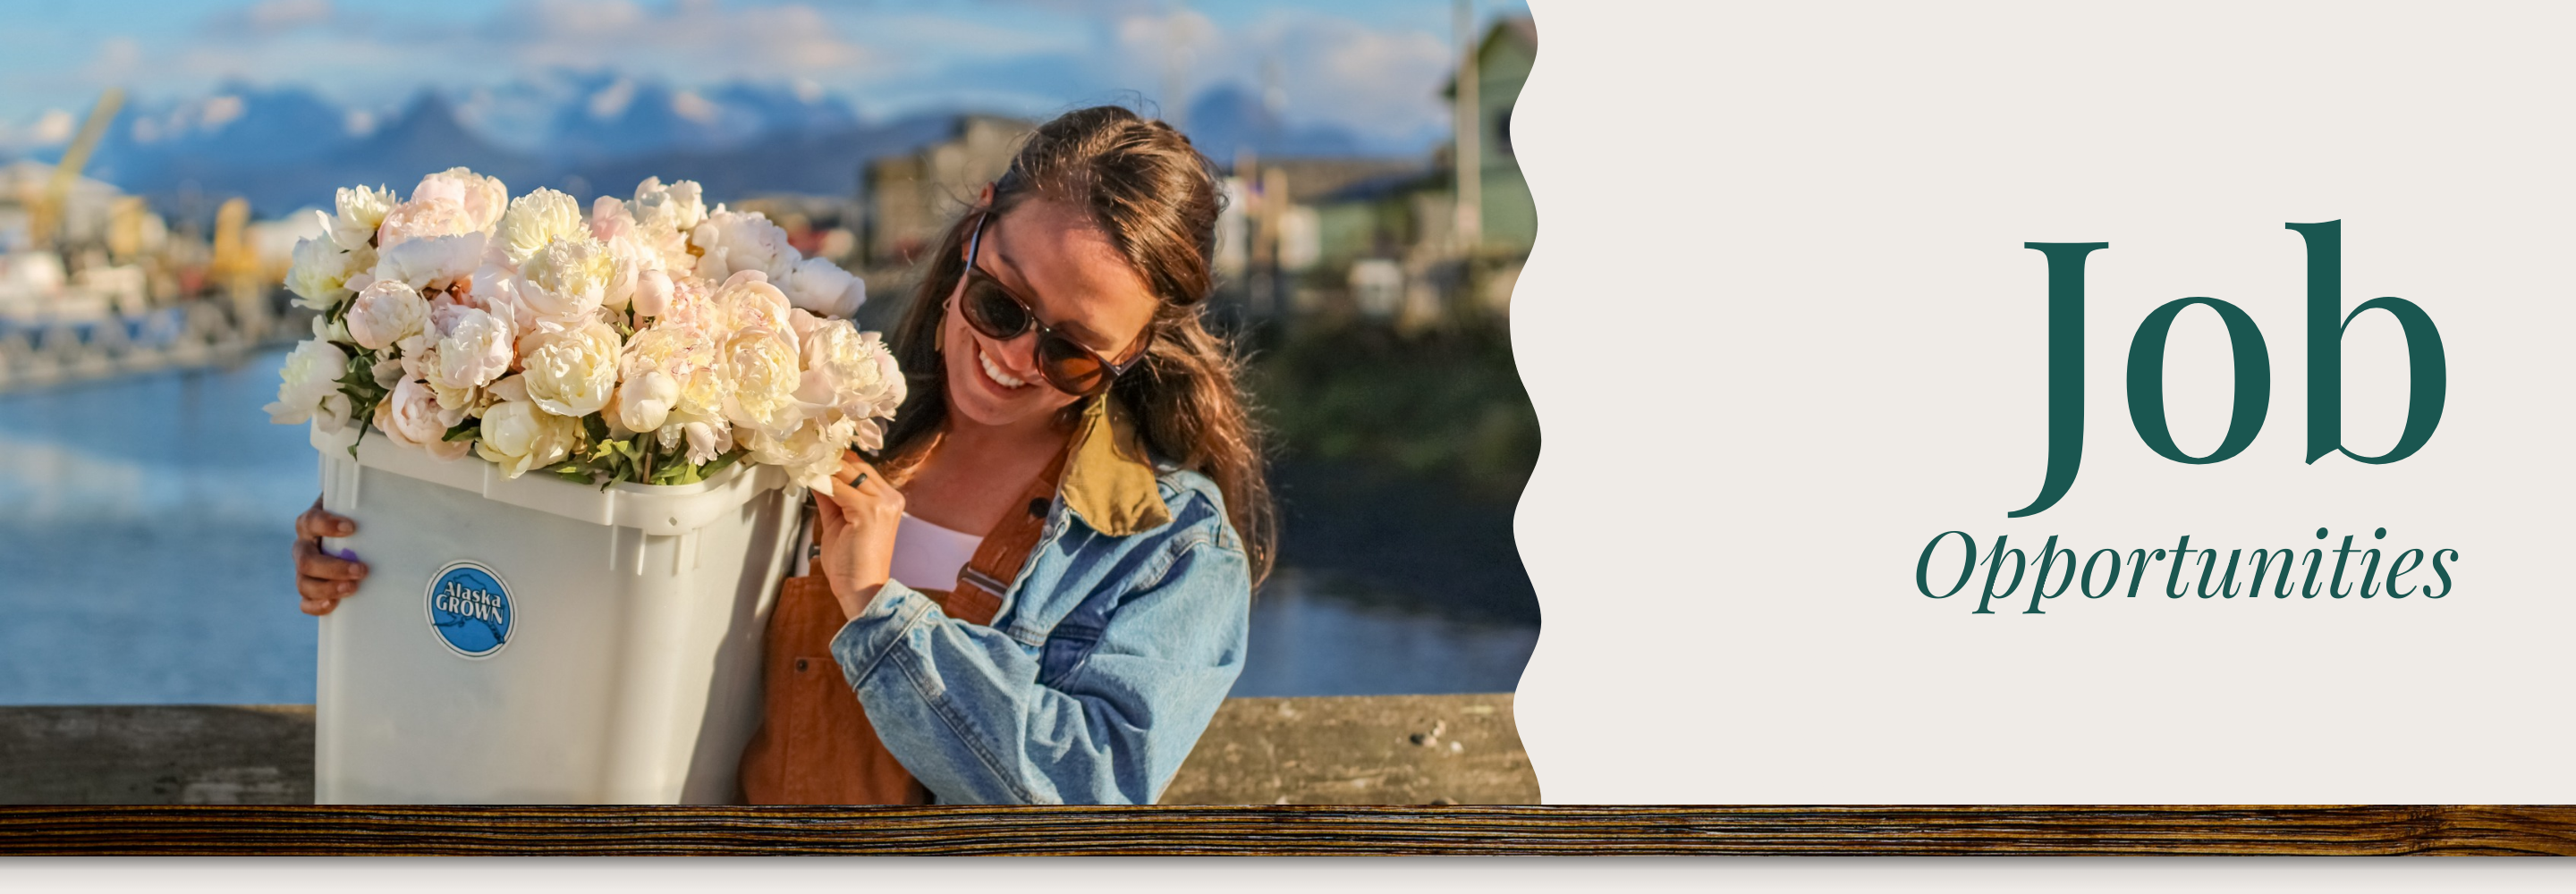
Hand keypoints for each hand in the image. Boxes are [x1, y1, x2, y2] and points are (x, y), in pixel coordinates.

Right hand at [294, 495, 369, 615]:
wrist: (349, 536)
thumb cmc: (356, 520)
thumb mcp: (361, 508)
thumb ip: (371, 506)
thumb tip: (405, 497)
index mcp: (311, 524)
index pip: (311, 521)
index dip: (327, 525)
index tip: (351, 528)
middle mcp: (304, 546)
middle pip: (305, 559)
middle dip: (333, 567)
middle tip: (362, 569)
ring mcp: (305, 570)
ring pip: (303, 582)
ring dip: (328, 588)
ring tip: (353, 588)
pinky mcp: (311, 588)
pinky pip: (305, 602)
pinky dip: (316, 606)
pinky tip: (333, 604)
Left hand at [814, 450, 903, 619]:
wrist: (862, 590)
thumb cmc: (852, 564)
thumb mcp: (839, 522)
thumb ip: (831, 498)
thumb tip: (815, 477)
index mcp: (888, 500)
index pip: (862, 469)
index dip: (837, 461)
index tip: (814, 455)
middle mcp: (890, 498)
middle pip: (856, 466)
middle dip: (829, 459)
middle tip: (804, 453)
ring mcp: (882, 503)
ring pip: (847, 472)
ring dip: (823, 467)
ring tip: (802, 463)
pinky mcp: (870, 511)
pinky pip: (838, 488)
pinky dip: (821, 482)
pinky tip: (807, 478)